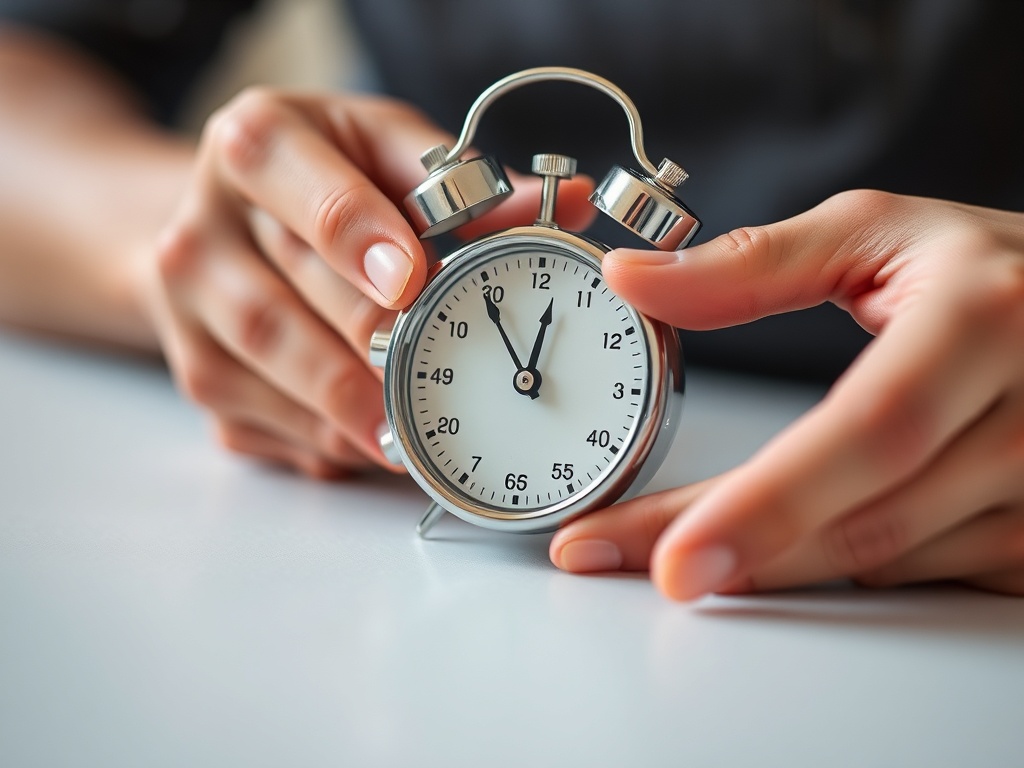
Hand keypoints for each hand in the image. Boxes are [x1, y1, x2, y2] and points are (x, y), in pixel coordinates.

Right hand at [142, 88, 594, 477]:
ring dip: (342, 410)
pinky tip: (369, 441)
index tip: (411, 280)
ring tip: (409, 437)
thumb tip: (565, 206)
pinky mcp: (194, 369)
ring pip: (266, 370)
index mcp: (256, 145)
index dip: (358, 240)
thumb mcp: (384, 148)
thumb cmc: (320, 174)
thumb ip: (462, 181)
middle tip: (436, 380)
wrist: (221, 213)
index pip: (306, 196)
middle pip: (286, 304)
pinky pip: (258, 418)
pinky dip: (321, 437)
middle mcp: (201, 226)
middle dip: (368, 348)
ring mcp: (185, 307)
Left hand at [550, 190, 1023, 597]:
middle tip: (635, 562)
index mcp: (983, 323)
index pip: (868, 431)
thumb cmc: (992, 271)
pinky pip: (922, 576)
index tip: (676, 555)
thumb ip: (752, 264)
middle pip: (865, 524)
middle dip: (736, 553)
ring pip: (880, 564)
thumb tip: (636, 278)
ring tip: (714, 531)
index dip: (769, 503)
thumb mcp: (879, 235)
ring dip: (785, 554)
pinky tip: (814, 525)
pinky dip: (847, 557)